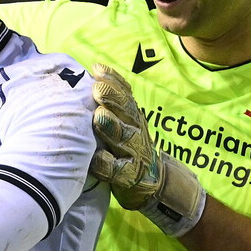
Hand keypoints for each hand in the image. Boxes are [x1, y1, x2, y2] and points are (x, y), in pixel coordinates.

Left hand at [89, 63, 205, 235]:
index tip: (98, 70)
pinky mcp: (130, 177)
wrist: (154, 182)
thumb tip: (97, 68)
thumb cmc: (129, 146)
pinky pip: (118, 170)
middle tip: (97, 88)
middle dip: (113, 98)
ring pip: (124, 139)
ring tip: (99, 117)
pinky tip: (96, 158)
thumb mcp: (127, 120)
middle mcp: (136, 131)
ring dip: (112, 127)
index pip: (126, 94)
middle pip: (127, 112)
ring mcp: (135, 154)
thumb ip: (115, 98)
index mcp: (133, 116)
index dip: (113, 81)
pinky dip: (106, 165)